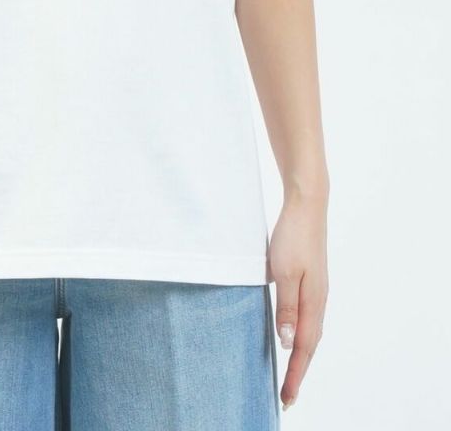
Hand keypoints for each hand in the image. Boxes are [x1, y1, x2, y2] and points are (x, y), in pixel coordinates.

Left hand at [268, 191, 328, 410]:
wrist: (306, 205)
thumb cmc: (292, 236)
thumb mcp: (284, 272)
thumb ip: (287, 307)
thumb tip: (289, 342)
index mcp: (314, 301)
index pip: (305, 347)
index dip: (295, 373)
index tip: (287, 398)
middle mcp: (318, 299)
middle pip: (310, 343)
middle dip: (299, 370)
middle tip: (287, 395)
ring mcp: (316, 289)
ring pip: (310, 330)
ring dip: (300, 354)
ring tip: (290, 373)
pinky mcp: (310, 279)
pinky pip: (306, 316)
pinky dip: (300, 334)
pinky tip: (292, 335)